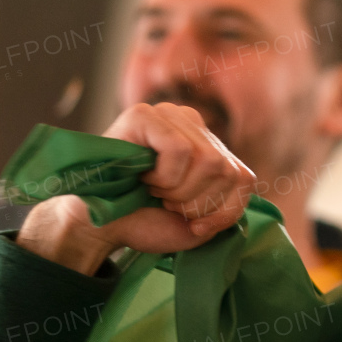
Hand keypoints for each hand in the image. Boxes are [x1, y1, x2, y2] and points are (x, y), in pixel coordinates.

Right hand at [15, 103, 255, 275]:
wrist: (97, 226)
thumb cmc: (146, 220)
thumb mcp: (198, 223)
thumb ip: (229, 208)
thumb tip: (240, 182)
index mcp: (212, 147)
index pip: (244, 179)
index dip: (222, 210)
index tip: (193, 221)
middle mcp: (194, 124)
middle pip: (226, 171)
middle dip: (196, 202)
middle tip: (164, 202)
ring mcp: (169, 115)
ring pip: (207, 160)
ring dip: (177, 191)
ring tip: (153, 189)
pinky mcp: (144, 114)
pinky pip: (178, 149)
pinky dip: (163, 175)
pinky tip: (142, 176)